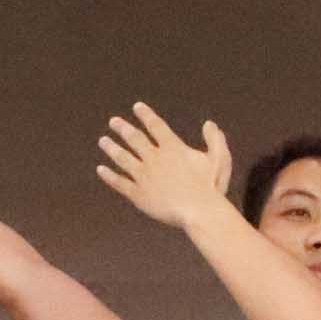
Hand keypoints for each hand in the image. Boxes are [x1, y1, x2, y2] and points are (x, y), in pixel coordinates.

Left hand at [96, 102, 235, 231]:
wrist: (198, 212)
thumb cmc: (211, 187)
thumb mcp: (220, 159)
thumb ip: (215, 140)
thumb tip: (209, 123)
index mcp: (172, 148)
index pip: (156, 126)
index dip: (146, 115)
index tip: (137, 107)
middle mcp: (154, 158)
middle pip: (134, 139)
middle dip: (123, 128)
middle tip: (113, 122)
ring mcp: (144, 176)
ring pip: (123, 158)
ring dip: (112, 148)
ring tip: (103, 141)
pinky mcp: (138, 195)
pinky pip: (120, 183)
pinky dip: (109, 176)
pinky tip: (101, 170)